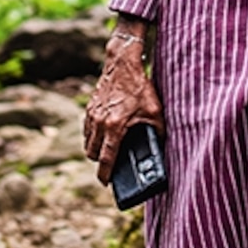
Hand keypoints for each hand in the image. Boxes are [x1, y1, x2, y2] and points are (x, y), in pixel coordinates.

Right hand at [85, 23, 162, 184]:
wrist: (122, 64)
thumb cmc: (139, 87)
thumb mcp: (154, 110)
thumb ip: (158, 130)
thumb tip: (162, 145)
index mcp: (115, 127)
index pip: (106, 158)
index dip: (105, 174)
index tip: (106, 183)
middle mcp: (99, 123)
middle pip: (93, 153)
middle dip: (100, 163)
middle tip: (110, 166)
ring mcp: (92, 115)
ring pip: (87, 142)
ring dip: (94, 149)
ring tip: (107, 152)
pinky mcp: (90, 108)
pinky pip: (86, 129)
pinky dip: (91, 136)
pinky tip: (102, 135)